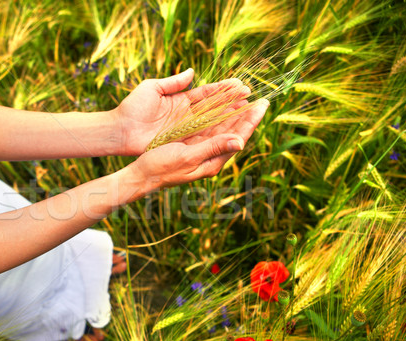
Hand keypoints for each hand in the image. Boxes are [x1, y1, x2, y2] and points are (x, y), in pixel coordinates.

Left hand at [114, 68, 254, 155]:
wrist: (119, 130)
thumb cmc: (132, 108)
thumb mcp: (152, 88)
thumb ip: (174, 82)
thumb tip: (193, 72)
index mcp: (181, 100)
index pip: (208, 94)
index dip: (225, 90)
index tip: (241, 85)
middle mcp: (187, 116)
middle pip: (216, 109)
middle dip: (234, 104)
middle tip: (253, 98)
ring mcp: (186, 129)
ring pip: (214, 123)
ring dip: (231, 118)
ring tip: (249, 111)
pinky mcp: (182, 142)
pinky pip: (204, 137)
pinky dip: (219, 133)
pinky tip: (234, 129)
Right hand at [124, 98, 268, 192]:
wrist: (142, 176)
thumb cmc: (162, 168)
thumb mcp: (188, 156)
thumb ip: (213, 147)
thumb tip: (240, 141)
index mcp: (213, 161)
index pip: (239, 137)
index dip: (251, 120)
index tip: (263, 104)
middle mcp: (211, 156)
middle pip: (234, 132)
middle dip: (247, 116)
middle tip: (261, 99)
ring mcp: (201, 151)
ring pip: (223, 129)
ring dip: (234, 114)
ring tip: (245, 99)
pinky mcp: (191, 146)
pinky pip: (210, 129)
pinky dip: (218, 116)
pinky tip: (221, 108)